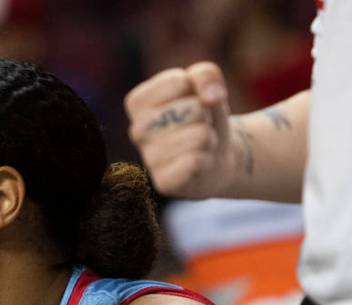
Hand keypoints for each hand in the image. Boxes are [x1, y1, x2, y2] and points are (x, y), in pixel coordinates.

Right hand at [125, 62, 234, 198]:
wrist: (214, 154)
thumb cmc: (203, 116)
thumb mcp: (206, 84)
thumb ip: (205, 73)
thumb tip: (210, 97)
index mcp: (137, 102)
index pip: (180, 82)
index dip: (198, 89)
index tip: (192, 100)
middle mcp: (136, 130)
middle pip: (193, 109)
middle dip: (205, 115)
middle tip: (198, 125)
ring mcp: (148, 159)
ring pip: (200, 136)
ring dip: (209, 137)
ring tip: (200, 143)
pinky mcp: (163, 183)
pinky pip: (196, 162)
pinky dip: (208, 158)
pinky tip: (200, 161)